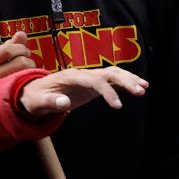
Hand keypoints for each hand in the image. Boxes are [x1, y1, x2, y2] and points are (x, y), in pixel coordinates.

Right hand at [0, 31, 36, 84]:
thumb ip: (9, 46)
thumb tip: (21, 34)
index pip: (8, 49)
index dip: (21, 48)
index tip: (22, 52)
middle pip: (21, 61)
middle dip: (27, 59)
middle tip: (26, 63)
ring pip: (26, 73)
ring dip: (30, 71)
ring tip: (25, 73)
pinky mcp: (9, 99)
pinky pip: (28, 84)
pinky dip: (32, 80)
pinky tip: (28, 82)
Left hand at [19, 66, 148, 116]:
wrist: (33, 93)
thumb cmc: (35, 98)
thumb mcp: (37, 102)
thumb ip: (51, 102)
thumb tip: (65, 103)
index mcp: (72, 76)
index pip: (95, 80)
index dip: (108, 92)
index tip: (118, 106)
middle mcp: (83, 73)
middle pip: (109, 73)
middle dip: (126, 80)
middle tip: (141, 91)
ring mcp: (89, 77)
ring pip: (113, 73)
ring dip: (129, 79)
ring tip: (145, 87)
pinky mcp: (93, 83)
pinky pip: (112, 80)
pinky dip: (126, 82)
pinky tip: (139, 86)